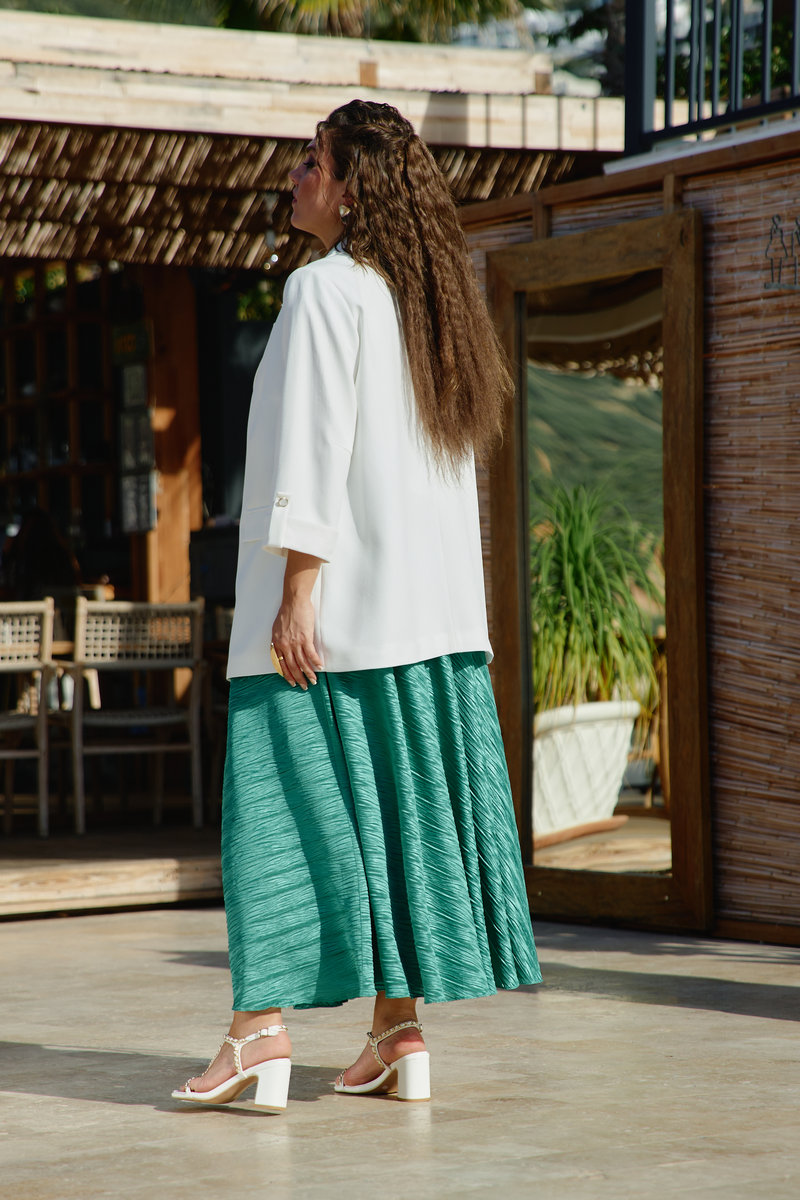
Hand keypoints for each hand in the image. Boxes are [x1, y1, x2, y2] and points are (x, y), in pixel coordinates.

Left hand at [270, 551, 323, 689]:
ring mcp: (295, 642)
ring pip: (302, 663)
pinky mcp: (305, 638)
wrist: (294, 601)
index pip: (280, 664)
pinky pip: (311, 654)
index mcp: (277, 643)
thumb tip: (280, 647)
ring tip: (314, 681)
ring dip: (309, 674)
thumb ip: (279, 639)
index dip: (287, 675)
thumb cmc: (286, 611)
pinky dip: (316, 662)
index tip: (292, 682)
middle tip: (304, 687)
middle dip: (298, 678)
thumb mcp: (277, 627)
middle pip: (292, 666)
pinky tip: (321, 667)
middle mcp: (285, 645)